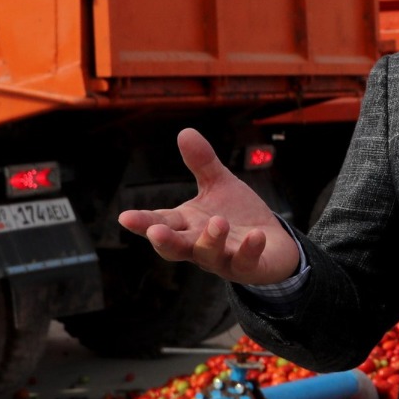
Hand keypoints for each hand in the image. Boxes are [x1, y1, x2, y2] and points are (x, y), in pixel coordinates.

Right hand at [117, 129, 302, 285]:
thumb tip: (185, 131)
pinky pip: (246, 262)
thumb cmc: (237, 215)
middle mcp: (199, 245)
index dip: (143, 222)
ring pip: (209, 255)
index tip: (125, 217)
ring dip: (211, 240)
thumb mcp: (219, 185)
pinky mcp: (249, 267)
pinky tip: (256, 235)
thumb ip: (202, 163)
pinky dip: (249, 250)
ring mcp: (223, 259)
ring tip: (217, 222)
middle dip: (165, 240)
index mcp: (187, 224)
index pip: (160, 223)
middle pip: (176, 247)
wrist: (273, 243)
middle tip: (155, 232)